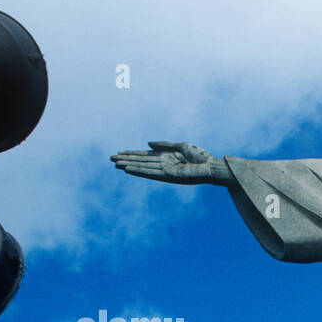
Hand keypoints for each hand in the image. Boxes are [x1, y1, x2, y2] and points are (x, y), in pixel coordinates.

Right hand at [111, 141, 230, 185]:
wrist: (211, 166)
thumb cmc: (200, 156)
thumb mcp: (181, 146)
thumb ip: (164, 145)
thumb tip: (148, 144)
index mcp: (166, 157)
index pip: (145, 156)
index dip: (132, 154)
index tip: (119, 153)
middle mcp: (163, 164)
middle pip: (141, 162)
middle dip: (126, 160)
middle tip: (111, 159)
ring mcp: (165, 171)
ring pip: (143, 167)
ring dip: (129, 165)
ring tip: (116, 164)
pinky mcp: (168, 176)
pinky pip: (151, 173)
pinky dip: (140, 171)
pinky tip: (129, 169)